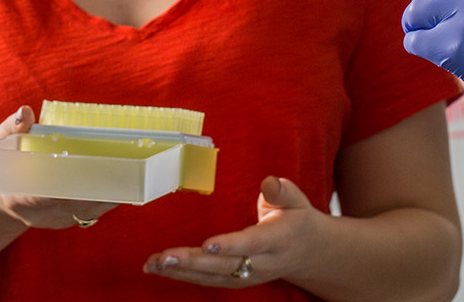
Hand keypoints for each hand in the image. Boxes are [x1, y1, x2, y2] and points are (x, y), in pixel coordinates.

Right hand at [0, 107, 117, 230]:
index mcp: (18, 197)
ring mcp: (58, 220)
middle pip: (76, 202)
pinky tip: (128, 177)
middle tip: (123, 161)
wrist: (3, 200)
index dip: (64, 185)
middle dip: (99, 184)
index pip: (42, 196)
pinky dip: (111, 195)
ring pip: (91, 208)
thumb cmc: (1, 167)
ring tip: (133, 167)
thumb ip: (9, 129)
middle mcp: (40, 215)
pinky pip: (95, 210)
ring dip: (112, 190)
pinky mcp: (71, 221)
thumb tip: (25, 112)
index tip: (87, 170)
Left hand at [143, 175, 320, 288]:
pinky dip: (183, 276)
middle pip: (226, 266)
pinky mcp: (236, 280)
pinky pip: (208, 281)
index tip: (208, 244)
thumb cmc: (296, 218)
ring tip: (155, 263)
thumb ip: (281, 191)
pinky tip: (160, 268)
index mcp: (278, 240)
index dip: (231, 245)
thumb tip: (268, 182)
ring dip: (182, 272)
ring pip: (213, 277)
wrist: (308, 252)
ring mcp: (248, 276)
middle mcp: (262, 263)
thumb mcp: (296, 199)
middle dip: (194, 262)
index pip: (252, 243)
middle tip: (166, 257)